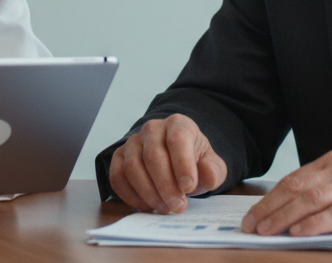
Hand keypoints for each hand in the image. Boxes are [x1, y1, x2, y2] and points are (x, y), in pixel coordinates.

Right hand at [108, 114, 226, 213]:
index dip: (182, 164)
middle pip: (153, 155)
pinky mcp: (119, 157)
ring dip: (148, 192)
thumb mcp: (212, 166)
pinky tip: (147, 206)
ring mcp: (133, 142)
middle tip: (177, 206)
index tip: (189, 187)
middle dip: (165, 185)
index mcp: (178, 124)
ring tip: (165, 208)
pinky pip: (117, 176)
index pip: (177, 139)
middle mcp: (153, 129)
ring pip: (133, 167)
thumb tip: (207, 174)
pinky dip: (130, 195)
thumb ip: (214, 171)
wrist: (176, 162)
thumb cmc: (194, 163)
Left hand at [240, 150, 331, 235]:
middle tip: (251, 225)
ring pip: (313, 199)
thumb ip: (327, 187)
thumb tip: (290, 209)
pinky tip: (299, 231)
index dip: (269, 198)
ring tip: (267, 230)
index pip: (293, 179)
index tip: (252, 214)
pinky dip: (315, 222)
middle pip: (297, 188)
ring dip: (285, 216)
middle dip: (270, 208)